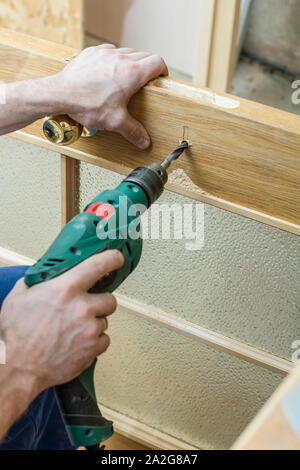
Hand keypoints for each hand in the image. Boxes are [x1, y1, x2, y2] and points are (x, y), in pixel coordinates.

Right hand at [0, 250, 123, 392]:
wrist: (18, 367)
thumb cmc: (17, 335)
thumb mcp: (19, 296)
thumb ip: (36, 281)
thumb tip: (44, 275)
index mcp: (66, 289)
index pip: (99, 265)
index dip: (112, 259)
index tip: (117, 258)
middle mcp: (82, 307)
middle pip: (110, 299)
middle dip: (99, 302)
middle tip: (84, 308)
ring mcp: (90, 329)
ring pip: (105, 320)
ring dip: (94, 323)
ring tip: (73, 329)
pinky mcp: (93, 348)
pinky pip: (104, 340)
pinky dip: (94, 342)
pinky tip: (77, 342)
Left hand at [58, 44, 167, 148]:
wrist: (59, 93)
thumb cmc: (85, 104)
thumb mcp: (114, 121)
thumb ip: (133, 131)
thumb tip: (143, 140)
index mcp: (131, 73)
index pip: (157, 62)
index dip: (162, 71)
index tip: (159, 79)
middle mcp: (120, 58)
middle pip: (144, 56)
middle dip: (147, 69)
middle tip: (144, 83)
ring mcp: (105, 53)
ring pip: (127, 52)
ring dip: (130, 63)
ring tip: (125, 80)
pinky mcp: (92, 52)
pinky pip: (109, 52)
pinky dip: (113, 61)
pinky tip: (108, 74)